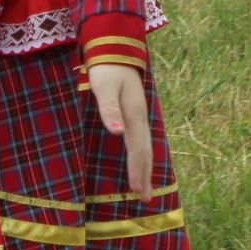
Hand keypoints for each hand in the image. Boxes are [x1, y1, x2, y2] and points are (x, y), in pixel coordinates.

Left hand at [88, 63, 152, 197]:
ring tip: (146, 188)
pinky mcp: (135, 113)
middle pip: (145, 151)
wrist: (116, 50)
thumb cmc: (106, 69)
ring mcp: (140, 116)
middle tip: (145, 198)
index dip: (137, 169)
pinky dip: (143, 156)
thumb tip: (117, 132)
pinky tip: (141, 162)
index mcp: (133, 114)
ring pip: (145, 147)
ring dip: (146, 168)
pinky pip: (142, 141)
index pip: (136, 148)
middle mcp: (140, 118)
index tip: (137, 190)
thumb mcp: (104, 86)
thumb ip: (109, 109)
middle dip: (145, 175)